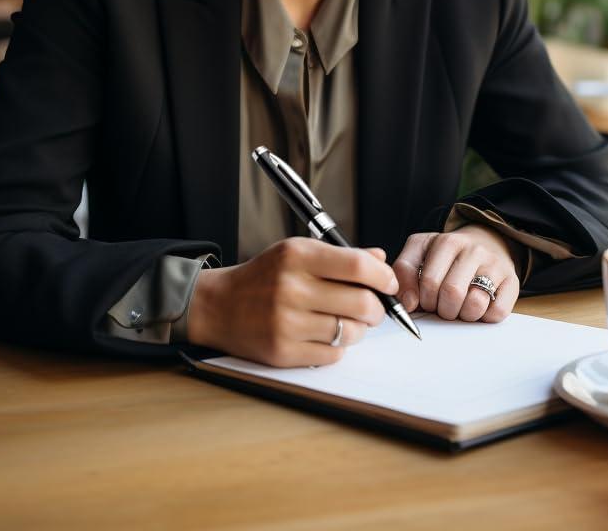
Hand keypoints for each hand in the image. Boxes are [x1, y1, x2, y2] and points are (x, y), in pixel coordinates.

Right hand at [186, 238, 398, 367]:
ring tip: (348, 321)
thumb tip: (380, 259)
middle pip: (362, 302)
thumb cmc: (265, 276)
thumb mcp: (298, 252)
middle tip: (374, 307)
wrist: (218, 305)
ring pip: (351, 332)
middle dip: (378, 308)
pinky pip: (333, 354)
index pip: (358, 265)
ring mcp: (286, 323)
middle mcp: (291, 288)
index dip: (383, 276)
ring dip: (359, 329)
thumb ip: (341, 255)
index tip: (389, 282)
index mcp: (297, 256)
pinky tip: (326, 335)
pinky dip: (338, 347)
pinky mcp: (282, 352)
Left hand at [392, 225, 519, 323]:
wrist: (486, 242)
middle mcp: (474, 250)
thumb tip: (408, 302)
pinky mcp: (512, 281)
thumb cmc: (448, 255)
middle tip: (443, 305)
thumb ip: (404, 272)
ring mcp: (495, 265)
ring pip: (475, 305)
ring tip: (461, 305)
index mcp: (447, 242)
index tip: (426, 299)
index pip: (429, 282)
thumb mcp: (420, 252)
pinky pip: (496, 313)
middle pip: (452, 295)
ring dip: (463, 315)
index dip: (424, 299)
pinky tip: (480, 305)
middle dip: (442, 309)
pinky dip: (484, 317)